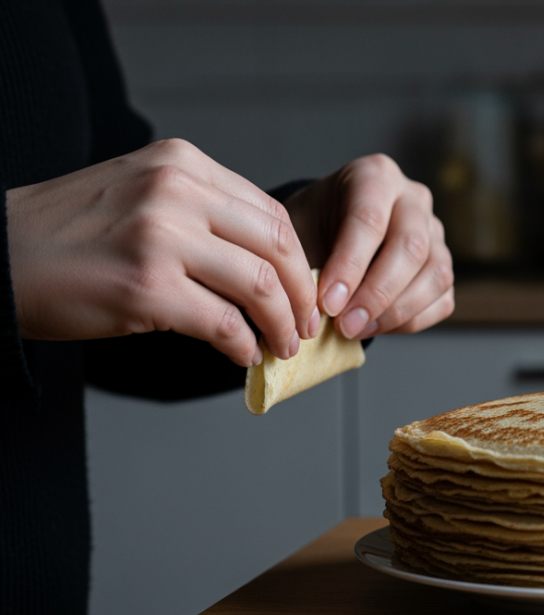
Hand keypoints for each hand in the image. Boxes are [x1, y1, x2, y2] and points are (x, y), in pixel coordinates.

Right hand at [6, 139, 318, 366]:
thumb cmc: (70, 234)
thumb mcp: (141, 192)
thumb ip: (201, 210)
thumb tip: (267, 260)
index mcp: (182, 163)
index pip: (270, 213)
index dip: (298, 259)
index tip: (303, 290)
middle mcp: (176, 191)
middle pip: (277, 247)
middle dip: (301, 294)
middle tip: (304, 325)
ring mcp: (162, 238)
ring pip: (260, 286)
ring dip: (281, 325)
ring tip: (281, 345)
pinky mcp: (148, 288)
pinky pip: (224, 323)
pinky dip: (242, 345)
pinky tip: (242, 354)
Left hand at [283, 154, 453, 339]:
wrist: (329, 229)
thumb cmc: (312, 227)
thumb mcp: (297, 229)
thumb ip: (305, 261)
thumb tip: (313, 310)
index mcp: (375, 176)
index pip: (370, 220)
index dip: (350, 266)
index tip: (326, 304)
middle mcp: (414, 199)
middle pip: (412, 247)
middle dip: (377, 293)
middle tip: (345, 325)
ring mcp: (436, 233)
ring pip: (435, 274)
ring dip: (396, 312)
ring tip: (356, 330)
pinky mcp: (444, 265)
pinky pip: (442, 299)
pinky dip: (411, 321)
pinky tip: (375, 327)